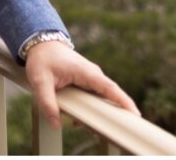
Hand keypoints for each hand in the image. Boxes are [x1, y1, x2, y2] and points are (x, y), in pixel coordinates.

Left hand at [25, 41, 140, 130]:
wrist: (41, 44)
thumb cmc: (42, 59)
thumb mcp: (40, 81)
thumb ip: (47, 103)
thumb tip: (56, 124)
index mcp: (86, 72)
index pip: (109, 88)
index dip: (123, 101)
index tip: (135, 114)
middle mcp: (93, 75)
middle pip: (109, 96)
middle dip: (114, 113)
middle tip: (115, 131)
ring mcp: (90, 79)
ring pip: (101, 99)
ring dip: (99, 113)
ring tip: (92, 129)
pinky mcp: (86, 82)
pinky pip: (93, 98)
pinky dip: (91, 109)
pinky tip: (79, 121)